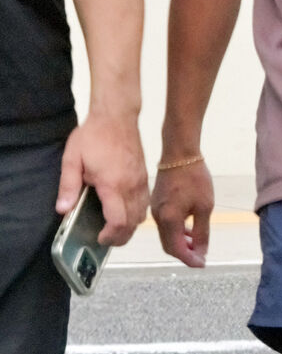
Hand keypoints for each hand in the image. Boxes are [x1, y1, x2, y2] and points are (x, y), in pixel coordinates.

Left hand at [56, 112, 148, 245]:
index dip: (110, 236)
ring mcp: (141, 182)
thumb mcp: (73, 158)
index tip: (98, 237)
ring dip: (130, 226)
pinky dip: (136, 213)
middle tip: (104, 237)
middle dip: (120, 237)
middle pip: (133, 223)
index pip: (119, 221)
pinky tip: (123, 209)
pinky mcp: (145, 176)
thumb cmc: (93, 135)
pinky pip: (145, 203)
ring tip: (113, 226)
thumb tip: (63, 210)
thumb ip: (68, 186)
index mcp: (113, 184)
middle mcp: (132, 186)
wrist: (117, 115)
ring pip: (142, 214)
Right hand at [150, 160, 214, 267]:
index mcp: (168, 220)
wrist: (179, 153)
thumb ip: (201, 232)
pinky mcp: (156, 203)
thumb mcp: (204, 206)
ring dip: (181, 243)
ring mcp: (155, 210)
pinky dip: (177, 231)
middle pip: (169, 245)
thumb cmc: (194, 178)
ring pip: (166, 235)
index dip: (190, 259)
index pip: (176, 249)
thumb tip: (201, 252)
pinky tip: (189, 229)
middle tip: (200, 257)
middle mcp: (157, 217)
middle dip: (184, 254)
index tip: (203, 264)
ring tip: (197, 245)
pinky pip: (165, 224)